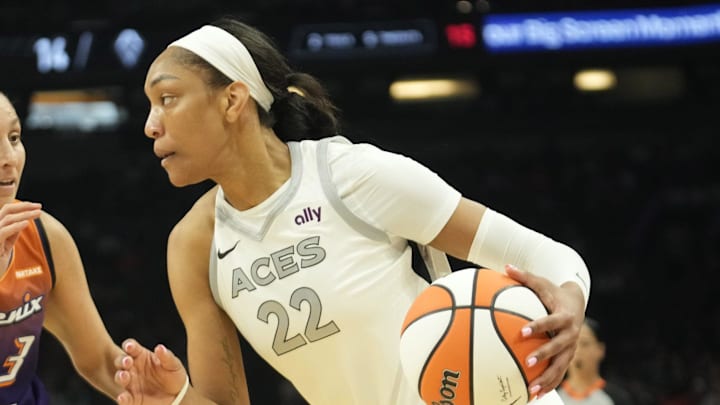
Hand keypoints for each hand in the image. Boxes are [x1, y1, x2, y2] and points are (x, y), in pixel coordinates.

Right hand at [0, 201, 41, 267]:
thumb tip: (24, 221)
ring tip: (38, 214)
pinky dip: (15, 226)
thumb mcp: (7, 245)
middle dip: (24, 207)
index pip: (7, 210)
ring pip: (7, 219)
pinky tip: (26, 223)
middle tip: (40, 207)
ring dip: (24, 215)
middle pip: (6, 210)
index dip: (21, 206)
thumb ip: (13, 233)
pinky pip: (3, 232)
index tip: (36, 206)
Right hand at [114, 338, 188, 404]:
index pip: (131, 347)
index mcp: (140, 355)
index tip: (130, 346)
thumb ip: (166, 356)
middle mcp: (132, 368)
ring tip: (124, 376)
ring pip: (120, 378)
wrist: (177, 394)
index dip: (129, 345)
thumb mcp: (173, 364)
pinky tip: (122, 397)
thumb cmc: (173, 374)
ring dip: (120, 376)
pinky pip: (124, 398)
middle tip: (127, 361)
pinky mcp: (131, 398)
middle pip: (121, 361)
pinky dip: (122, 398)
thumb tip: (160, 348)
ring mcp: (130, 383)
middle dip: (122, 360)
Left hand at [505, 264, 584, 398]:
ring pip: (561, 366)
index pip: (551, 322)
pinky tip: (534, 395)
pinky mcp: (568, 357)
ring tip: (531, 391)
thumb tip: (505, 266)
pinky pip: (559, 373)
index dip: (538, 326)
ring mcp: (571, 348)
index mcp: (564, 316)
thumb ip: (524, 276)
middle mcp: (571, 334)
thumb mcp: (541, 283)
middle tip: (528, 362)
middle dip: (545, 355)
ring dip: (547, 379)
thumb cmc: (553, 292)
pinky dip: (549, 384)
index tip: (523, 332)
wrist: (576, 302)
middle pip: (559, 347)